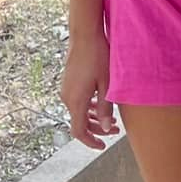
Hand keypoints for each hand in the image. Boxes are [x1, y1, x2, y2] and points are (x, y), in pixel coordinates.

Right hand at [61, 29, 118, 149]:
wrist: (85, 35)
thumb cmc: (99, 57)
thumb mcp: (107, 83)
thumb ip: (106, 107)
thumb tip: (106, 128)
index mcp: (76, 101)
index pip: (79, 131)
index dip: (90, 141)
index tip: (102, 146)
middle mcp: (66, 98)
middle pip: (79, 122)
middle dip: (96, 130)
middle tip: (114, 131)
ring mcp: (66, 90)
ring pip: (78, 112)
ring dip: (93, 118)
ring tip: (112, 118)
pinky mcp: (68, 82)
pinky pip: (76, 101)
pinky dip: (88, 107)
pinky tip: (100, 103)